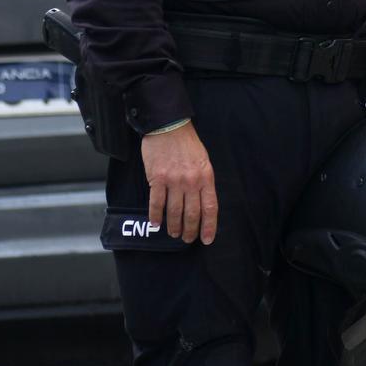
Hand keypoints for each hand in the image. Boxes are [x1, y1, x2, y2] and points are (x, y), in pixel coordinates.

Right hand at [141, 123, 218, 244]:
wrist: (168, 126)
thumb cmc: (187, 143)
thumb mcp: (203, 161)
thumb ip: (203, 181)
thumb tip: (201, 202)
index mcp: (206, 177)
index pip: (210, 207)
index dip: (209, 226)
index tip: (207, 239)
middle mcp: (191, 181)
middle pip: (192, 213)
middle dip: (190, 230)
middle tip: (187, 239)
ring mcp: (174, 181)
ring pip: (174, 211)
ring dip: (174, 226)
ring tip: (174, 233)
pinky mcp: (157, 178)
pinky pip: (156, 203)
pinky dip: (156, 216)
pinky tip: (156, 223)